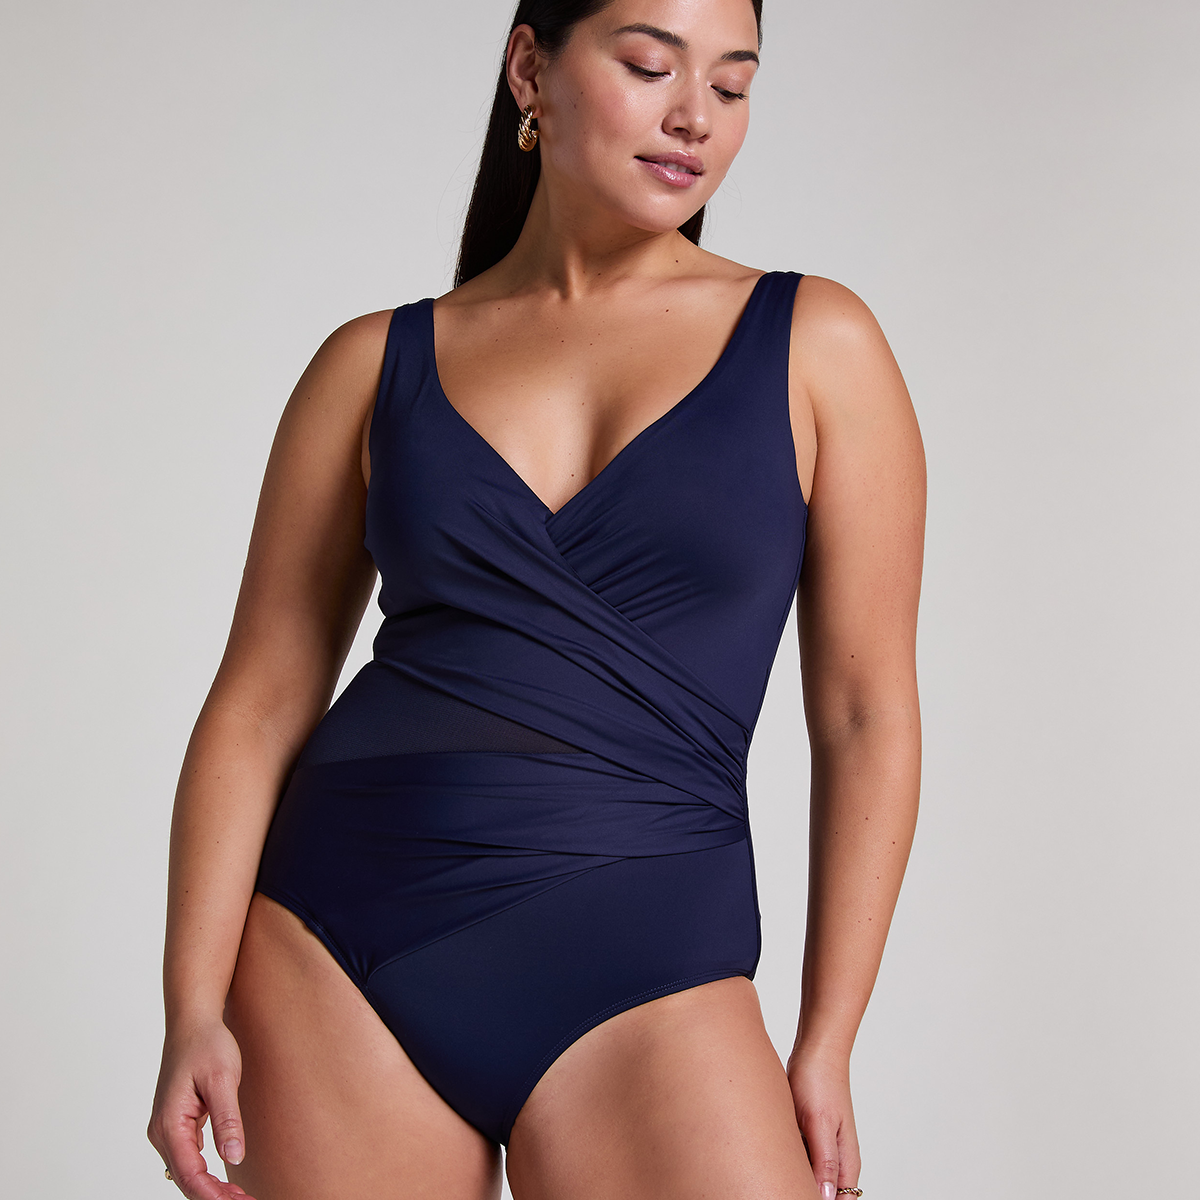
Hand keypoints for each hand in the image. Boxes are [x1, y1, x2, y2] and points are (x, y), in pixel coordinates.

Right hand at [147, 1017, 254, 1199]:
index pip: (189, 1174)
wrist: (193, 1021)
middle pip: (186, 1178)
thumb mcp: (222, 1079)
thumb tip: (233, 1157)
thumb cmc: (207, 1044)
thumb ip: (227, 1119)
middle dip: (214, 1196)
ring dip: (211, 1187)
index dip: (213, 1195)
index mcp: (170, 1123)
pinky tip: (226, 1180)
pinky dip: (206, 1173)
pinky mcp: (177, 1124)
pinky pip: (189, 1157)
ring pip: (186, 1171)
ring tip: (240, 1197)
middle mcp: (162, 1131)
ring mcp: (167, 1129)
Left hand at [785, 1044, 860, 1199]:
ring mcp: (823, 1147)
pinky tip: (772, 1156)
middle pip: (824, 1193)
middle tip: (777, 1186)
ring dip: (794, 1176)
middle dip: (804, 1191)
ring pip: (810, 1177)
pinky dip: (789, 1161)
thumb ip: (826, 1161)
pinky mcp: (809, 1136)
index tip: (795, 1196)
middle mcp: (837, 1158)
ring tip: (773, 1171)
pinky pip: (801, 1159)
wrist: (814, 1051)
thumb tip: (828, 1197)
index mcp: (846, 1160)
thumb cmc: (820, 1082)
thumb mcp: (819, 1123)